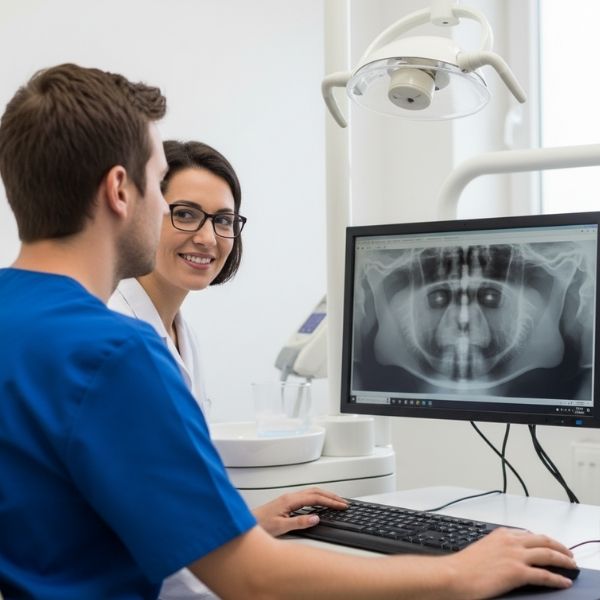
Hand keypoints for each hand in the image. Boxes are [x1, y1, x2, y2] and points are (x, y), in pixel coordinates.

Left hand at [252, 487, 347, 536]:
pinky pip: (306, 496)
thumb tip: (316, 518)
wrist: (247, 524)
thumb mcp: (281, 527)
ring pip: (311, 492)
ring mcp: (288, 498)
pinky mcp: (287, 502)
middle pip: (315, 491)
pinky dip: (318, 497)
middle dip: (331, 496)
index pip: (315, 498)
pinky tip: (320, 503)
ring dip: (325, 495)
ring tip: (336, 501)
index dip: (330, 501)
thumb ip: (299, 522)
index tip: (341, 505)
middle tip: (344, 502)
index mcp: (290, 500)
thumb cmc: (260, 525)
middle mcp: (290, 496)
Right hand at [443, 527, 576, 598]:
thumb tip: (506, 556)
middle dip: (559, 547)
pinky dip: (558, 578)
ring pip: (548, 555)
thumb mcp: (482, 548)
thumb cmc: (464, 565)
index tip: (549, 545)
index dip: (543, 541)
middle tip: (567, 553)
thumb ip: (497, 548)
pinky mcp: (518, 573)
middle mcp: (510, 541)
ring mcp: (515, 556)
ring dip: (564, 560)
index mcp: (501, 534)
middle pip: (543, 541)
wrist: (456, 574)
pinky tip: (564, 581)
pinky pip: (544, 575)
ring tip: (571, 565)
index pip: (529, 535)